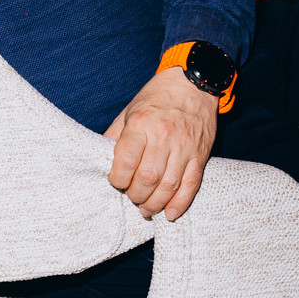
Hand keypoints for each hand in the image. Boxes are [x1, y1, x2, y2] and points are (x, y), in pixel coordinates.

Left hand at [103, 68, 216, 220]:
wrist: (194, 83)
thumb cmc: (158, 98)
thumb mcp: (130, 110)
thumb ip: (115, 135)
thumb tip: (99, 157)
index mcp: (141, 124)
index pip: (126, 162)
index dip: (117, 180)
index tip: (116, 182)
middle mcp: (163, 136)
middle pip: (147, 179)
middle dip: (135, 195)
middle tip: (131, 196)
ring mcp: (184, 147)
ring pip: (168, 186)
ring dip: (154, 204)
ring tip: (146, 208)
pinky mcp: (200, 155)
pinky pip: (190, 185)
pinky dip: (180, 203)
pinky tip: (170, 213)